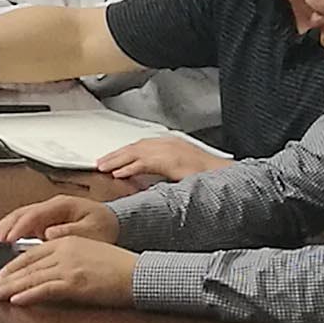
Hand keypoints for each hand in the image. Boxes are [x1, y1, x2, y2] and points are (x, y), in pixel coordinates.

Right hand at [0, 194, 114, 246]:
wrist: (115, 223)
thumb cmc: (105, 226)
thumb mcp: (92, 230)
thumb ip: (70, 231)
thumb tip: (48, 232)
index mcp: (62, 205)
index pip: (34, 214)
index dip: (19, 227)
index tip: (8, 240)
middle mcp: (51, 207)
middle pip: (20, 214)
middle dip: (4, 228)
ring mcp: (46, 214)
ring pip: (18, 218)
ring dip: (4, 230)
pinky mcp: (44, 223)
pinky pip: (23, 226)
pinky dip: (10, 233)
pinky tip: (3, 243)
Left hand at [0, 234, 138, 310]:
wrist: (137, 272)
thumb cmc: (118, 266)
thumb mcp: (89, 252)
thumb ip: (67, 257)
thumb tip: (49, 271)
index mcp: (67, 241)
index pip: (33, 253)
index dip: (14, 265)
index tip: (2, 274)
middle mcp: (64, 250)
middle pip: (28, 265)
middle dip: (5, 278)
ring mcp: (69, 267)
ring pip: (32, 277)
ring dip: (10, 288)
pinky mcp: (75, 283)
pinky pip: (45, 289)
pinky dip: (28, 295)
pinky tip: (17, 299)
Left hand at [95, 132, 219, 184]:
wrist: (222, 175)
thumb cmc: (206, 174)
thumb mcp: (182, 169)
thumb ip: (164, 170)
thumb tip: (149, 179)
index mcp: (170, 144)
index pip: (141, 146)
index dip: (124, 153)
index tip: (111, 159)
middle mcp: (167, 144)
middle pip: (134, 147)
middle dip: (116, 155)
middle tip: (100, 162)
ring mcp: (168, 150)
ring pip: (135, 153)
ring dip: (117, 160)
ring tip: (103, 167)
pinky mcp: (169, 161)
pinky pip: (144, 163)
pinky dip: (130, 168)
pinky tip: (119, 173)